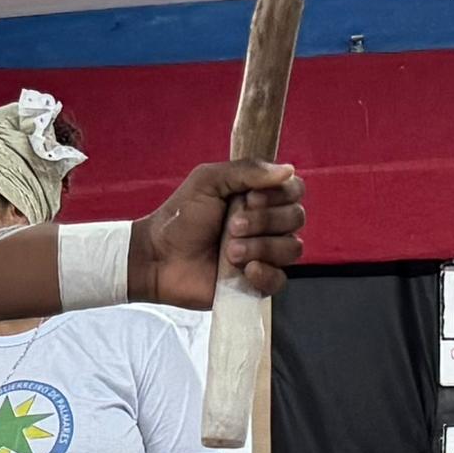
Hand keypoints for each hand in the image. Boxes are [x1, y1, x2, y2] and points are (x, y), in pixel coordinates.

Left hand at [128, 162, 303, 309]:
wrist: (157, 257)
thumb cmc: (179, 218)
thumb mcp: (208, 180)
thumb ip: (247, 169)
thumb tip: (288, 170)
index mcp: (259, 197)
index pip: (294, 190)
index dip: (279, 195)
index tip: (249, 199)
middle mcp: (267, 225)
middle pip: (296, 218)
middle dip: (265, 221)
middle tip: (232, 226)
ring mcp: (264, 255)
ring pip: (291, 248)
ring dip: (261, 247)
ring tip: (229, 251)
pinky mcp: (255, 283)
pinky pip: (280, 280)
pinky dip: (266, 274)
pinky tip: (245, 270)